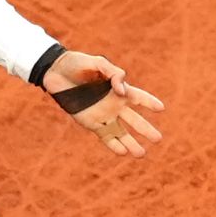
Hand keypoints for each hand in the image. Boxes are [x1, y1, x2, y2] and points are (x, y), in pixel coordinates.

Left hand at [42, 51, 165, 157]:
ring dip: (131, 143)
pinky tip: (123, 152)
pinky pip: (105, 136)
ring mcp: (102, 115)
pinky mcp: (90, 123)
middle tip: (158, 139)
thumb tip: (123, 91)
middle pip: (134, 120)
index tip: (161, 108)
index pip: (138, 97)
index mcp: (117, 89)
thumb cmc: (77, 64)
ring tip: (141, 154)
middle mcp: (113, 104)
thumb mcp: (97, 62)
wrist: (55, 72)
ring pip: (121, 132)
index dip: (149, 102)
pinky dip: (114, 144)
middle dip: (146, 129)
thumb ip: (113, 73)